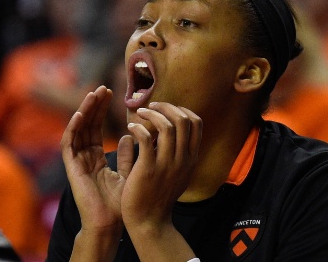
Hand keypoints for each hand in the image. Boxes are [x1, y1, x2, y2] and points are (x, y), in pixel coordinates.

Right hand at [60, 86, 132, 233]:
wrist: (109, 223)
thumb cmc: (119, 204)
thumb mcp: (128, 174)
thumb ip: (126, 156)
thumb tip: (127, 136)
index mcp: (96, 158)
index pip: (97, 128)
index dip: (102, 111)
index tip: (111, 93)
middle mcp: (84, 157)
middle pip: (87, 125)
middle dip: (94, 105)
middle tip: (103, 87)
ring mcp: (76, 161)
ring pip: (77, 130)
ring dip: (85, 110)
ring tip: (94, 93)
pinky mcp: (71, 167)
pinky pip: (69, 143)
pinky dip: (74, 127)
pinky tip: (82, 113)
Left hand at [119, 102, 202, 229]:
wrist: (149, 222)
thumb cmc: (158, 195)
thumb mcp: (177, 172)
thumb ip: (177, 151)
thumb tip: (169, 127)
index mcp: (191, 158)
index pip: (196, 123)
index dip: (181, 110)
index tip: (165, 110)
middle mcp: (183, 159)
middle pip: (183, 119)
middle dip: (166, 107)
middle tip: (151, 106)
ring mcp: (167, 164)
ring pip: (166, 125)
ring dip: (151, 114)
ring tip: (140, 113)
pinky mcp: (148, 169)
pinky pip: (146, 138)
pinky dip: (138, 127)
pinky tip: (131, 128)